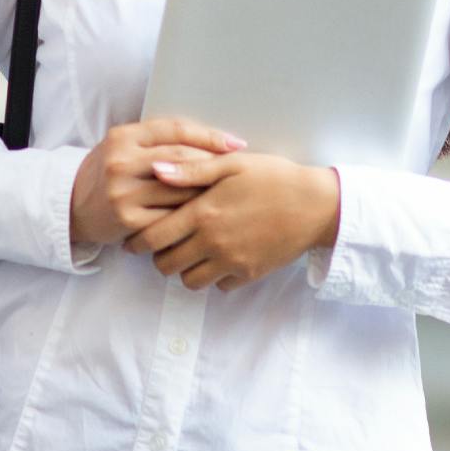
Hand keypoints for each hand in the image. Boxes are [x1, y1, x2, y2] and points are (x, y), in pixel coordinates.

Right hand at [70, 116, 247, 249]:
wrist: (73, 207)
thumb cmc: (108, 174)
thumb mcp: (124, 147)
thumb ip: (158, 141)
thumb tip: (212, 140)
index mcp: (122, 137)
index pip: (175, 130)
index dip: (210, 136)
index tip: (236, 144)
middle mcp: (121, 162)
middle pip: (182, 158)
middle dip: (215, 163)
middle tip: (240, 169)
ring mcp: (124, 192)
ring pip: (181, 189)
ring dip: (207, 191)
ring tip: (230, 192)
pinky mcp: (129, 220)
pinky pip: (171, 216)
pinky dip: (191, 215)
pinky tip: (207, 215)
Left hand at [128, 152, 340, 290]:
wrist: (316, 204)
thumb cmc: (273, 177)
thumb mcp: (230, 164)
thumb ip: (190, 169)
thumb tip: (155, 170)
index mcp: (203, 213)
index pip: (153, 237)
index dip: (137, 241)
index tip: (132, 241)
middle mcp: (213, 242)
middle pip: (166, 265)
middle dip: (158, 257)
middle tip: (163, 246)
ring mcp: (232, 261)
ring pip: (190, 281)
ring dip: (185, 269)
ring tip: (190, 252)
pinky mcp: (250, 274)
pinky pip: (219, 286)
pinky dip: (214, 276)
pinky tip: (218, 258)